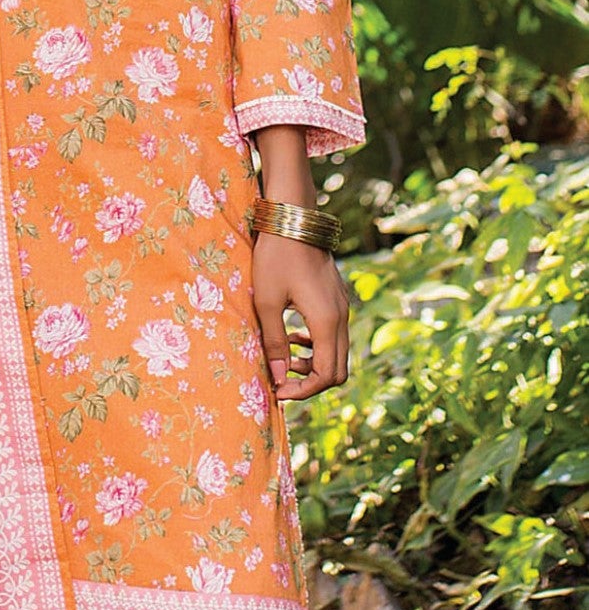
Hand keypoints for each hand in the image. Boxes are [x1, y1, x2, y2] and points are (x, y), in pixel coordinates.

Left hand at [251, 231, 350, 402]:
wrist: (294, 218)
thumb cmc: (276, 258)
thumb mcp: (267, 302)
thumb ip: (274, 341)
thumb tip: (276, 377)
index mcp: (326, 321)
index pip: (327, 375)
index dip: (303, 390)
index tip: (278, 391)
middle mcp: (341, 317)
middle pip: (338, 370)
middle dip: (310, 381)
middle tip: (281, 379)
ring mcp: (342, 307)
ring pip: (337, 353)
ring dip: (312, 363)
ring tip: (283, 357)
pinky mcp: (336, 300)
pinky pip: (333, 335)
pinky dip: (315, 346)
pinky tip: (292, 336)